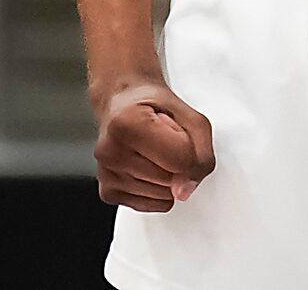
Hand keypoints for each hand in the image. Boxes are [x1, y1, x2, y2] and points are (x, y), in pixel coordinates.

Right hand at [93, 79, 215, 212]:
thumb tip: (187, 188)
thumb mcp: (187, 111)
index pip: (180, 159)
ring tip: (153, 149)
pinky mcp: (108, 193)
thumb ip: (201, 148)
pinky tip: (146, 164)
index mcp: (127, 123)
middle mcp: (111, 151)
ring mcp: (106, 174)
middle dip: (179, 161)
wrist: (121, 103)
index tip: (184, 135)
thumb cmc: (151, 104)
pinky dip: (159, 188)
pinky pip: (154, 204)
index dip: (195, 152)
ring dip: (168, 175)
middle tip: (164, 137)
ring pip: (165, 196)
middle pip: (172, 180)